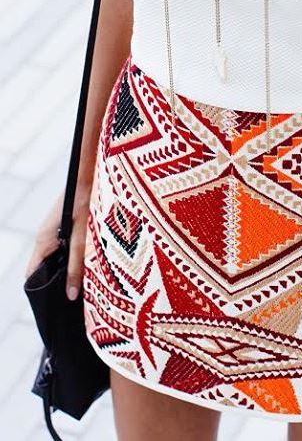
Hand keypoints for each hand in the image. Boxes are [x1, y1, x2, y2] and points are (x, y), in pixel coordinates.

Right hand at [25, 182, 92, 301]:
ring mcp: (57, 231)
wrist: (91, 171)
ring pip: (59, 258)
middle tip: (77, 300)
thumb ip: (76, 265)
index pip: (32, 276)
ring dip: (70, 269)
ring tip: (87, 285)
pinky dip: (76, 257)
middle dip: (59, 283)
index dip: (42, 293)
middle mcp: (46, 237)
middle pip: (46, 269)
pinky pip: (68, 247)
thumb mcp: (82, 237)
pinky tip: (93, 263)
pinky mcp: (69, 225)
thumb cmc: (85, 200)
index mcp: (43, 241)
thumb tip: (70, 295)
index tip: (56, 307)